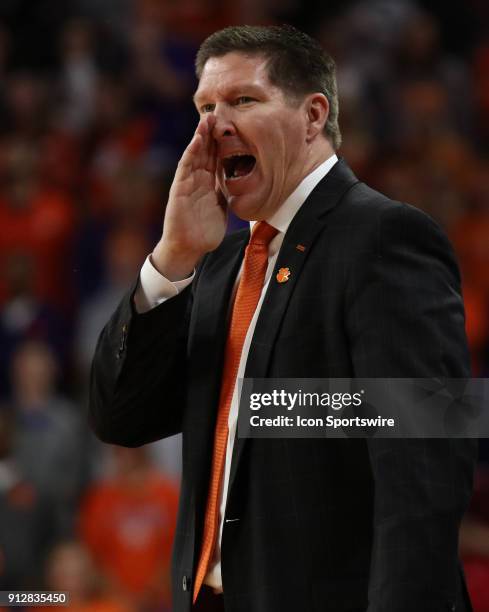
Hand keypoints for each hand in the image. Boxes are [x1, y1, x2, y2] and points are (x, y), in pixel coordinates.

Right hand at [152, 115, 226, 280]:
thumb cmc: (204, 231)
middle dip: (211, 133)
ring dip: (200, 137)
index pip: (216, 157)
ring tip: (206, 119)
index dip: (223, 141)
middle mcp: (198, 180)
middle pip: (205, 151)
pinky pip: (185, 168)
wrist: (189, 248)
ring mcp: (187, 183)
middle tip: (219, 112)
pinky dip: (191, 153)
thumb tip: (243, 182)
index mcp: (209, 184)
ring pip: (195, 155)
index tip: (231, 124)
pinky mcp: (179, 189)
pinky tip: (197, 140)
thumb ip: (227, 192)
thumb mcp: (222, 207)